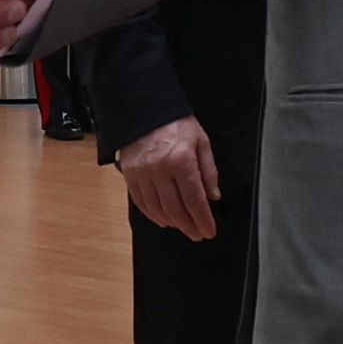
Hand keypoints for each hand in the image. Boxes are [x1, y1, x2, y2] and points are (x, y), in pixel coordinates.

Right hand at [118, 115, 220, 240]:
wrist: (144, 109)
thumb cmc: (176, 123)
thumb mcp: (201, 140)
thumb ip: (208, 169)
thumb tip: (213, 196)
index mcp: (181, 161)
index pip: (194, 200)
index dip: (203, 219)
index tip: (209, 231)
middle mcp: (160, 170)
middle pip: (176, 209)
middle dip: (189, 226)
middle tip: (198, 234)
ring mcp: (142, 174)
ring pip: (158, 209)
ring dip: (172, 223)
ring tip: (183, 227)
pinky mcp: (130, 175)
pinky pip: (141, 202)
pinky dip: (153, 215)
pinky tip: (163, 220)